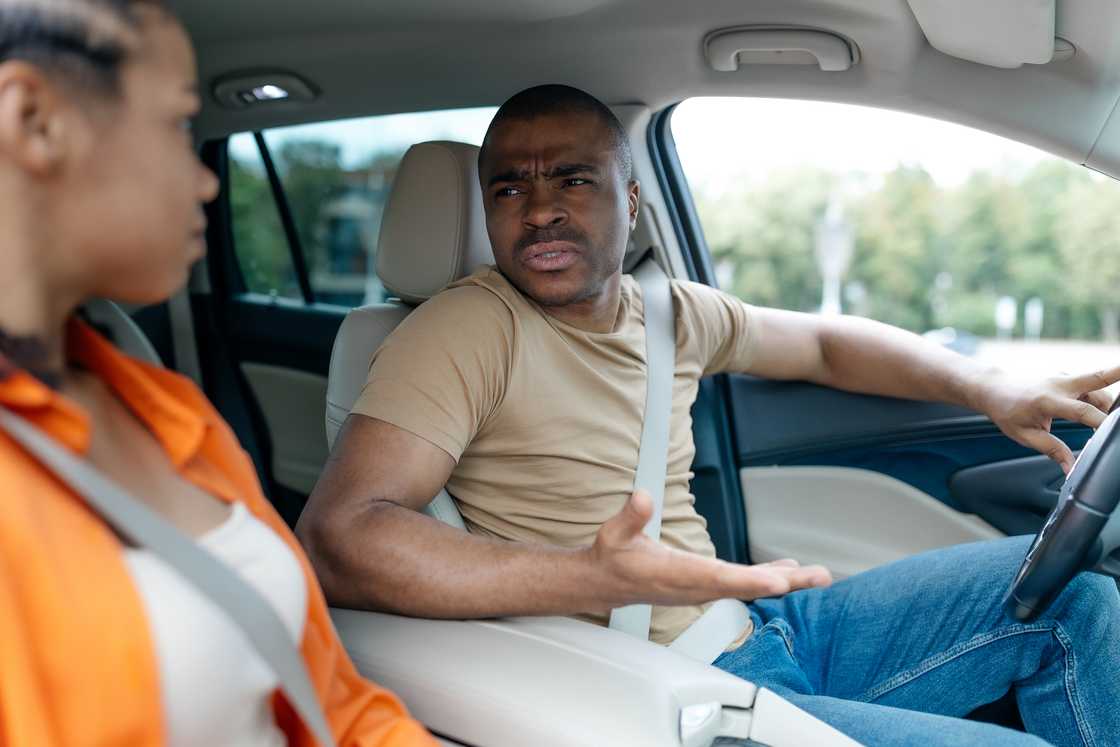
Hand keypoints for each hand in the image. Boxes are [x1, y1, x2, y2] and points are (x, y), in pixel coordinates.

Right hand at [586, 490, 830, 611]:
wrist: (604, 584)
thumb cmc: (612, 558)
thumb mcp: (614, 534)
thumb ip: (630, 517)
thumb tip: (642, 497)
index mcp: (674, 574)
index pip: (717, 578)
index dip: (749, 581)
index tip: (779, 583)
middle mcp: (693, 586)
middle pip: (744, 586)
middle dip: (783, 582)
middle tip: (817, 576)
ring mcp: (701, 589)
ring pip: (748, 586)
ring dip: (783, 581)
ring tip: (816, 574)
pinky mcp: (704, 586)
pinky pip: (742, 584)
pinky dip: (768, 578)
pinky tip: (787, 571)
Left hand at [976, 364, 1119, 473]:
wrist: (993, 387)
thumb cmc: (1006, 411)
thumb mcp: (1024, 435)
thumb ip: (1051, 450)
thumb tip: (1071, 468)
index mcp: (1047, 400)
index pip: (1082, 411)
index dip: (1100, 423)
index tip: (1109, 435)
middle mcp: (1059, 384)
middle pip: (1096, 377)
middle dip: (1117, 373)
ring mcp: (1063, 376)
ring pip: (1097, 384)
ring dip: (1108, 401)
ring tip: (1109, 422)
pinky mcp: (1066, 376)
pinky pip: (1090, 384)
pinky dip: (1099, 396)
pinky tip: (1101, 411)